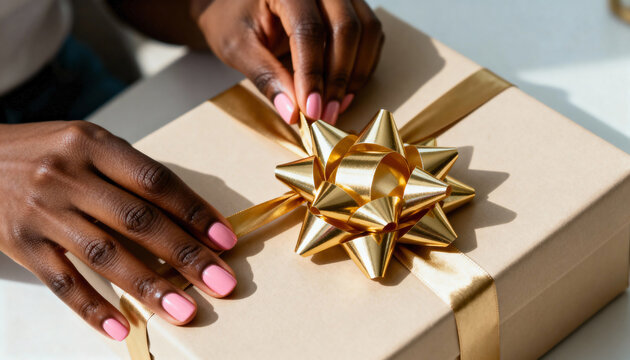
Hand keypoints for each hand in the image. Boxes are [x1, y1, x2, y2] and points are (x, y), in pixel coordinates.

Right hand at [0, 121, 237, 340]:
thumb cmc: (45, 152)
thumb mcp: (88, 144)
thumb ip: (130, 174)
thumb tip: (188, 216)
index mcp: (93, 144)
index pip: (155, 182)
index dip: (194, 212)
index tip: (225, 240)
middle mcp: (69, 176)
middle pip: (138, 220)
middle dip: (186, 255)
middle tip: (222, 282)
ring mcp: (43, 213)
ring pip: (105, 255)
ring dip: (150, 287)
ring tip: (184, 310)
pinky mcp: (21, 244)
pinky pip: (62, 283)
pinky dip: (92, 309)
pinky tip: (122, 329)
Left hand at [192, 0, 383, 124]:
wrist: (233, 3)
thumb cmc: (231, 19)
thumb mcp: (237, 48)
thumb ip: (265, 77)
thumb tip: (292, 112)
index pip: (309, 30)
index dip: (313, 74)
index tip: (312, 110)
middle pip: (346, 28)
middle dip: (338, 78)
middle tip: (326, 114)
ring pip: (365, 30)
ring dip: (355, 73)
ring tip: (337, 106)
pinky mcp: (350, 4)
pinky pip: (370, 33)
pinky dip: (362, 64)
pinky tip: (344, 90)